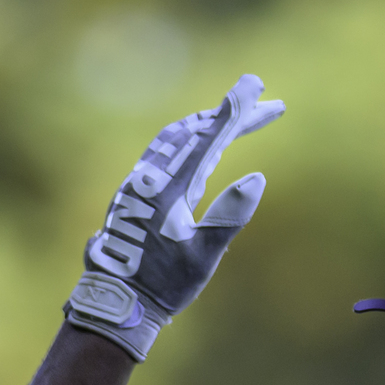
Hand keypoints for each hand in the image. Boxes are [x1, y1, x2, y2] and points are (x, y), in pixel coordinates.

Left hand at [64, 73, 283, 360]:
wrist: (118, 299)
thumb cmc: (163, 284)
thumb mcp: (203, 255)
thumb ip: (228, 217)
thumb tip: (257, 179)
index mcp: (171, 186)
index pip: (210, 137)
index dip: (235, 110)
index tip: (257, 85)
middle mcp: (154, 176)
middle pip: (197, 129)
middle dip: (232, 114)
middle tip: (266, 102)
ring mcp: (143, 181)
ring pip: (179, 136)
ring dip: (210, 123)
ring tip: (237, 117)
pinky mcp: (139, 191)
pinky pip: (168, 150)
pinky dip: (192, 139)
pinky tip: (201, 145)